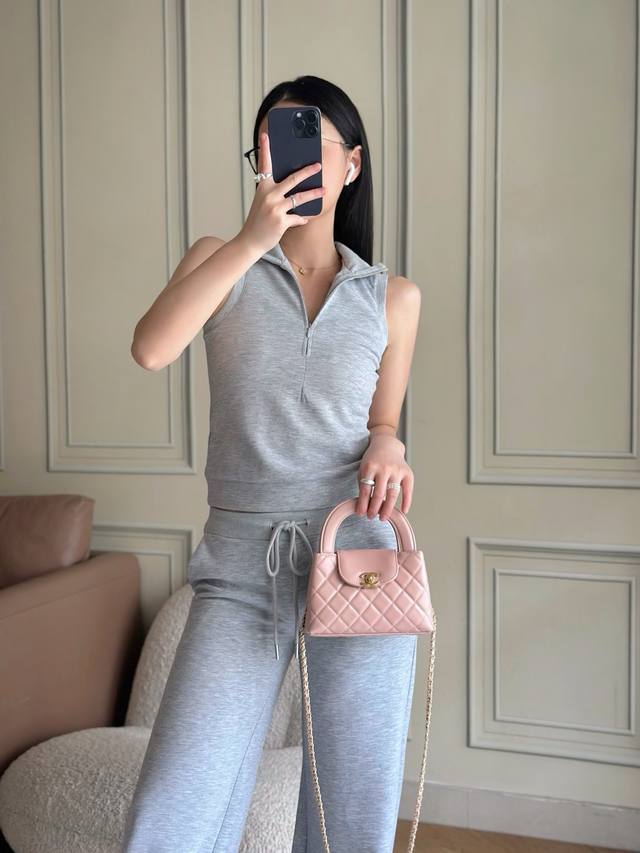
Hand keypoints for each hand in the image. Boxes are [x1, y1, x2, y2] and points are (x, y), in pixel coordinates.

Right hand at [239, 131, 326, 255]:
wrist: (250, 241)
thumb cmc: (257, 221)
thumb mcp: (262, 202)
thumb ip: (274, 192)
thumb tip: (293, 186)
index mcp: (262, 188)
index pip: (264, 165)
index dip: (265, 149)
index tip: (266, 136)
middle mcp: (268, 195)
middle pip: (292, 179)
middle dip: (307, 171)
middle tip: (317, 165)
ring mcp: (275, 208)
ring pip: (300, 198)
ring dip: (314, 194)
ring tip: (324, 190)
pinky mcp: (281, 221)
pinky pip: (298, 217)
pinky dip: (302, 218)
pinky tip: (305, 219)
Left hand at [355, 435, 413, 520]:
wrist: (387, 445)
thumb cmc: (373, 461)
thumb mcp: (364, 470)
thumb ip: (364, 487)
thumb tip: (364, 508)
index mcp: (370, 467)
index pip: (365, 490)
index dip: (363, 504)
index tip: (361, 514)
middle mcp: (384, 468)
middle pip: (379, 493)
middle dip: (375, 508)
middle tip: (371, 517)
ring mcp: (397, 470)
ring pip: (393, 494)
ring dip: (387, 508)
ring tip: (383, 517)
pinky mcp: (407, 472)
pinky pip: (407, 490)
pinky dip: (406, 501)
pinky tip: (403, 511)